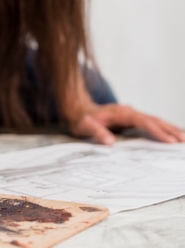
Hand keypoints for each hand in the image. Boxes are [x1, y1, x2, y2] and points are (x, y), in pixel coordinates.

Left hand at [68, 103, 184, 144]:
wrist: (77, 108)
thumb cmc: (81, 118)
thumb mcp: (85, 126)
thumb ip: (97, 132)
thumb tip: (110, 142)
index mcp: (121, 113)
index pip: (144, 121)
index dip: (157, 131)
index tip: (170, 141)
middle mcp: (128, 111)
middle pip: (154, 119)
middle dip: (170, 129)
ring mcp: (131, 114)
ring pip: (154, 120)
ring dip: (169, 128)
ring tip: (184, 138)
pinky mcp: (131, 119)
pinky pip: (150, 123)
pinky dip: (162, 128)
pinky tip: (170, 135)